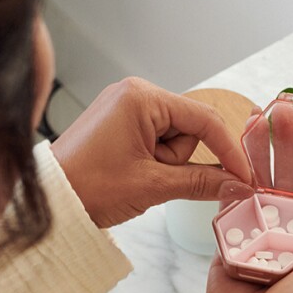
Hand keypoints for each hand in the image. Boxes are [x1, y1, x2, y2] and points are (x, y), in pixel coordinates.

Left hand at [51, 78, 251, 227]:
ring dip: (164, 163)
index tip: (244, 177)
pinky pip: (155, 140)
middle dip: (178, 159)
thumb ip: (200, 182)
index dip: (228, 150)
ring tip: (133, 177)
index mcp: (142, 97)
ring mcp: (125, 105)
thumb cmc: (88, 186)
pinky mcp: (119, 121)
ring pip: (173, 137)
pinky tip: (131, 173)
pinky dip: (153, 161)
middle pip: (188, 128)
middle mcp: (134, 92)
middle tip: (150, 178)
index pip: (204, 119)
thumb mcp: (151, 187)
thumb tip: (236, 185)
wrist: (49, 200)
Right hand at [243, 100, 292, 250]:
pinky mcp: (228, 243)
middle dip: (285, 141)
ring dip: (258, 148)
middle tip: (283, 110)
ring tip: (258, 116)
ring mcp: (258, 235)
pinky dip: (230, 173)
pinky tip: (233, 146)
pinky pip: (228, 201)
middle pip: (286, 177)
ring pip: (257, 182)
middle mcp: (288, 232)